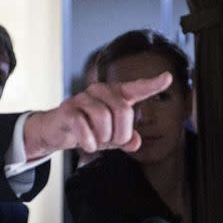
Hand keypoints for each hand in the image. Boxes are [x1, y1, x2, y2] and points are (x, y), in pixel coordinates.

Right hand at [23, 72, 171, 159]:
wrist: (55, 130)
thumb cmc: (85, 128)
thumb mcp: (109, 137)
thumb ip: (126, 139)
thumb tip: (135, 142)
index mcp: (113, 95)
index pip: (135, 88)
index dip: (152, 84)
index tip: (167, 78)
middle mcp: (99, 91)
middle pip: (123, 110)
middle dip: (121, 133)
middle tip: (113, 142)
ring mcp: (82, 98)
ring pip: (103, 117)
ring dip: (103, 137)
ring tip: (98, 142)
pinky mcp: (67, 109)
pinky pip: (83, 125)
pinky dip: (89, 141)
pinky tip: (88, 144)